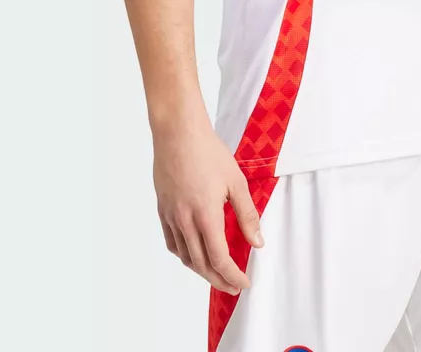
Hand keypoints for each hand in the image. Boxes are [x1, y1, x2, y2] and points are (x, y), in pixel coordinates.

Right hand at [152, 115, 263, 292]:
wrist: (178, 133)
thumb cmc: (209, 153)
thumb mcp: (236, 182)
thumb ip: (247, 215)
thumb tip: (257, 243)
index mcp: (206, 216)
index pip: (219, 259)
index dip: (232, 276)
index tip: (244, 284)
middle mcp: (185, 221)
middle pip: (201, 264)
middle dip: (219, 280)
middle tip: (233, 287)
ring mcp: (171, 217)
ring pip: (185, 256)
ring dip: (202, 270)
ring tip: (216, 274)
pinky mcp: (163, 210)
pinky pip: (172, 242)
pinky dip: (184, 255)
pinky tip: (193, 254)